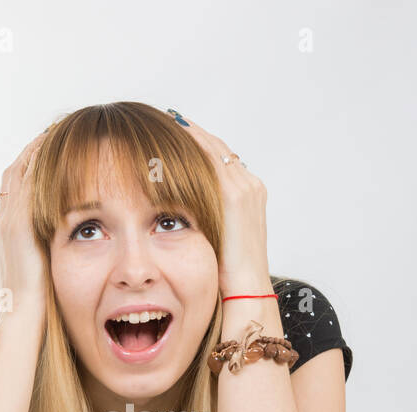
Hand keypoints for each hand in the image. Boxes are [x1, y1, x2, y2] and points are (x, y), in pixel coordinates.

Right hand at [0, 129, 48, 319]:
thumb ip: (45, 252)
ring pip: (19, 173)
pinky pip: (27, 183)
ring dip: (35, 152)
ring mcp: (7, 221)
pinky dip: (38, 164)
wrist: (21, 313)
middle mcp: (2, 222)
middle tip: (49, 134)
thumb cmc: (36, 302)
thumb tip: (63, 246)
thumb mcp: (39, 271)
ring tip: (53, 133)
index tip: (44, 153)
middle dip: (30, 153)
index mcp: (6, 233)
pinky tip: (54, 150)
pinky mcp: (18, 224)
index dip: (28, 169)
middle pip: (13, 175)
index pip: (15, 191)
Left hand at [168, 111, 270, 294]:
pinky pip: (210, 162)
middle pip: (217, 147)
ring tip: (165, 120)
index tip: (177, 130)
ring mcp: (245, 188)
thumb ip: (207, 215)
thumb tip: (182, 209)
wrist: (246, 288)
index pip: (221, 158)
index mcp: (249, 193)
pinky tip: (171, 139)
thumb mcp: (218, 236)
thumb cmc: (229, 273)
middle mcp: (250, 185)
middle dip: (192, 132)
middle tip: (167, 117)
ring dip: (190, 134)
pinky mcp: (235, 196)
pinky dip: (192, 148)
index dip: (199, 143)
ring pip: (213, 149)